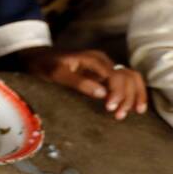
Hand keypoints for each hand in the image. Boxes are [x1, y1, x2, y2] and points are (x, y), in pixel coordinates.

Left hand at [23, 47, 147, 119]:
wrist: (37, 57)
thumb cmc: (44, 65)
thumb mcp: (56, 74)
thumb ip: (78, 82)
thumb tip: (103, 94)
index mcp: (94, 59)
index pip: (116, 76)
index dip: (117, 93)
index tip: (110, 108)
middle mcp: (103, 62)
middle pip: (127, 77)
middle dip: (127, 97)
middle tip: (119, 116)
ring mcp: (105, 68)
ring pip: (131, 79)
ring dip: (134, 95)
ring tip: (132, 113)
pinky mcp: (103, 75)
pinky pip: (125, 82)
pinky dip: (133, 93)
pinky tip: (135, 107)